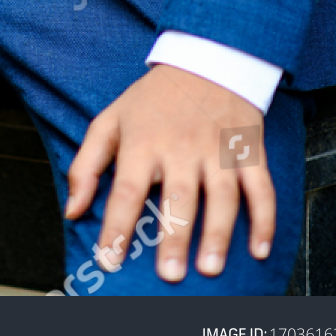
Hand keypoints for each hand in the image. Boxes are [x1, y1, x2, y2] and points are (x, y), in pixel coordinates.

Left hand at [65, 64, 273, 281]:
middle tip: (170, 275)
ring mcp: (218, 149)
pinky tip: (259, 249)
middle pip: (178, 196)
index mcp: (142, 142)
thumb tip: (72, 211)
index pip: (126, 189)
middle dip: (174, 237)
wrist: (205, 60)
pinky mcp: (248, 150)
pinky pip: (261, 187)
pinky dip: (264, 219)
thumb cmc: (151, 101)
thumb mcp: (109, 120)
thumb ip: (85, 165)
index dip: (116, 226)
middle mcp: (181, 147)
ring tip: (210, 268)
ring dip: (218, 233)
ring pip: (222, 195)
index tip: (109, 261)